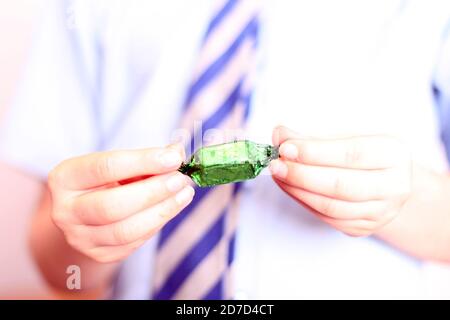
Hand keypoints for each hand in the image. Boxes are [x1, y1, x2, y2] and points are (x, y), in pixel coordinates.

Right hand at [48, 144, 194, 262]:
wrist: (88, 211)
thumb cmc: (107, 179)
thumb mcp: (119, 162)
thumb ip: (146, 157)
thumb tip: (177, 153)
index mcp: (65, 177)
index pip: (105, 167)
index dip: (143, 162)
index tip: (173, 158)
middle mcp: (65, 211)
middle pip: (112, 206)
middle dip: (153, 192)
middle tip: (180, 180)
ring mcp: (80, 237)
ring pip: (125, 231)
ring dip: (162, 211)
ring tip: (184, 193)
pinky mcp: (99, 254)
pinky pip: (134, 243)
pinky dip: (157, 224)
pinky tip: (170, 208)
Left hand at [270, 126, 412, 236]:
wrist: (386, 179)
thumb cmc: (363, 152)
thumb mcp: (345, 135)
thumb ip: (313, 136)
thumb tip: (279, 134)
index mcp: (394, 154)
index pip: (351, 154)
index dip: (315, 152)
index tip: (286, 147)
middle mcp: (394, 186)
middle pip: (341, 185)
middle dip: (302, 175)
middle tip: (276, 165)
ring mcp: (381, 212)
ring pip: (332, 206)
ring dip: (297, 190)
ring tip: (278, 174)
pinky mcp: (364, 227)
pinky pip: (328, 218)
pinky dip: (304, 202)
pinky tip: (289, 187)